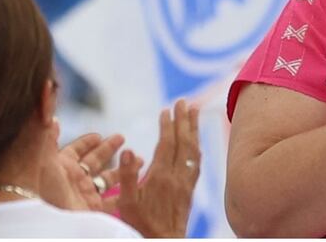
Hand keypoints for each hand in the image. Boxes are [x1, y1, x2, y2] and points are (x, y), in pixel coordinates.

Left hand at [40, 120, 136, 211]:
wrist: (43, 221)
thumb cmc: (40, 189)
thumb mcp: (43, 159)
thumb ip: (49, 138)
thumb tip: (52, 119)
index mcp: (62, 166)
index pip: (76, 150)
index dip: (87, 142)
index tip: (98, 135)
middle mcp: (74, 179)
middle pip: (95, 161)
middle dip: (108, 148)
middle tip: (122, 138)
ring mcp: (85, 194)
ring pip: (108, 179)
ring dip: (124, 169)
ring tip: (140, 160)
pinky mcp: (94, 209)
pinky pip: (115, 198)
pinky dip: (128, 191)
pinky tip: (140, 182)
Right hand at [114, 99, 200, 237]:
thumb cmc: (141, 225)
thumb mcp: (127, 202)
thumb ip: (127, 176)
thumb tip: (128, 150)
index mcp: (160, 176)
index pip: (167, 143)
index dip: (168, 124)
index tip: (166, 109)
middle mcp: (177, 176)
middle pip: (184, 141)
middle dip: (183, 119)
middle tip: (184, 101)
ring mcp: (186, 182)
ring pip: (193, 149)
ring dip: (194, 129)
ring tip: (194, 111)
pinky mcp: (191, 189)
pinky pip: (197, 162)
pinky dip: (197, 146)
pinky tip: (196, 141)